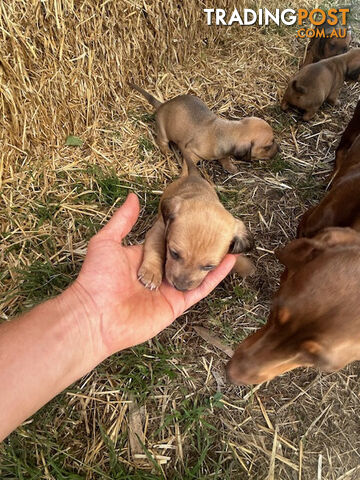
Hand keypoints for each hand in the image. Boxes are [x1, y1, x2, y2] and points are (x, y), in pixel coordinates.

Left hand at [67, 193, 236, 357]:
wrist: (96, 315)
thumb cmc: (97, 279)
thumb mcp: (106, 241)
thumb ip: (122, 220)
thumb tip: (133, 196)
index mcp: (144, 258)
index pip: (167, 241)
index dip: (181, 231)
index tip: (196, 216)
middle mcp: (159, 273)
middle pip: (184, 256)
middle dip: (199, 243)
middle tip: (218, 226)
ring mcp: (169, 289)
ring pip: (195, 271)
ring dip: (211, 258)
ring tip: (228, 241)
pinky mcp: (177, 304)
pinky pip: (199, 289)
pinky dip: (214, 277)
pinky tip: (228, 261)